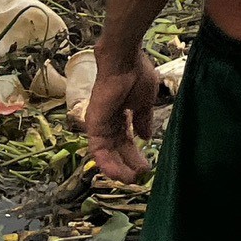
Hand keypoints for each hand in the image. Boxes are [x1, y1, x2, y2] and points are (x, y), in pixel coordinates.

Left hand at [86, 49, 163, 181]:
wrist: (125, 61)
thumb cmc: (137, 75)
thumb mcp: (144, 102)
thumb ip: (143, 120)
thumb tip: (146, 137)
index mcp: (121, 115)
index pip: (126, 141)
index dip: (135, 155)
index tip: (146, 167)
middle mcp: (108, 123)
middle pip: (117, 150)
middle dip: (128, 164)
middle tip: (140, 177)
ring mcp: (100, 125)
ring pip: (107, 154)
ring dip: (118, 169)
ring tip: (131, 180)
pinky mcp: (93, 126)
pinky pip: (98, 150)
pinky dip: (107, 163)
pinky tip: (119, 174)